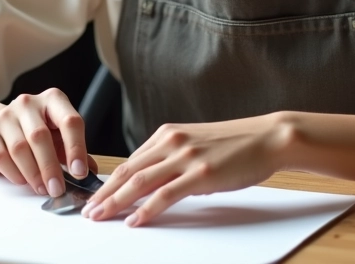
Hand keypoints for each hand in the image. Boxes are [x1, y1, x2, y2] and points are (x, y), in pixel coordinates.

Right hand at [0, 88, 98, 195]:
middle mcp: (28, 103)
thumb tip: (93, 173)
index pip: (69, 121)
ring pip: (20, 148)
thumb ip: (74, 153)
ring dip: (33, 174)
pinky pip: (2, 157)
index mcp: (53, 100)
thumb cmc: (33, 135)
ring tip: (42, 188)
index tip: (79, 172)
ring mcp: (5, 116)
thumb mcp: (57, 139)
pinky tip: (23, 180)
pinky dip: (15, 173)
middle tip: (57, 189)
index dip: (76, 148)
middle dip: (51, 167)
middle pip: (40, 136)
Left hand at [82, 113, 291, 226]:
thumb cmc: (236, 144)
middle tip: (87, 211)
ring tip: (100, 217)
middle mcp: (172, 141)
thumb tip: (153, 181)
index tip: (95, 196)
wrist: (267, 137)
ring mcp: (186, 156)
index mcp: (168, 133)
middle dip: (105, 193)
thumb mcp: (197, 144)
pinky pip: (165, 194)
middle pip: (128, 171)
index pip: (130, 161)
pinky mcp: (201, 173)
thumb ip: (173, 158)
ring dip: (116, 202)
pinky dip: (146, 210)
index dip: (109, 181)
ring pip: (140, 182)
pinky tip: (134, 221)